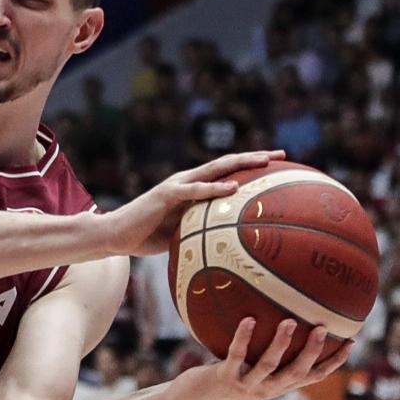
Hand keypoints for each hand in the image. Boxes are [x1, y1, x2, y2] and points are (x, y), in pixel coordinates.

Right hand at [99, 151, 284, 256]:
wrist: (116, 235)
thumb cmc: (149, 237)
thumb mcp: (183, 233)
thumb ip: (203, 229)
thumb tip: (230, 245)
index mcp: (193, 189)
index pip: (227, 173)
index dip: (251, 166)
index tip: (279, 165)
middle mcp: (188, 181)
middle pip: (227, 163)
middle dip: (255, 157)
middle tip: (282, 154)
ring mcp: (177, 185)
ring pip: (215, 169)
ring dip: (241, 164)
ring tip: (265, 161)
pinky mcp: (166, 194)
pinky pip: (194, 190)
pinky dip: (214, 188)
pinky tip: (233, 188)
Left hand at [173, 317, 353, 399]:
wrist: (192, 398)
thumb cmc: (223, 375)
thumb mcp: (250, 364)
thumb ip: (266, 350)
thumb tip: (282, 314)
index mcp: (278, 386)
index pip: (313, 376)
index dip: (333, 362)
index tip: (351, 342)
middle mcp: (267, 389)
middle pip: (297, 372)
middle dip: (312, 352)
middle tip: (323, 328)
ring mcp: (246, 385)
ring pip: (269, 365)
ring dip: (281, 344)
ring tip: (290, 321)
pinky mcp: (225, 378)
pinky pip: (237, 355)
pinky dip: (244, 337)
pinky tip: (249, 320)